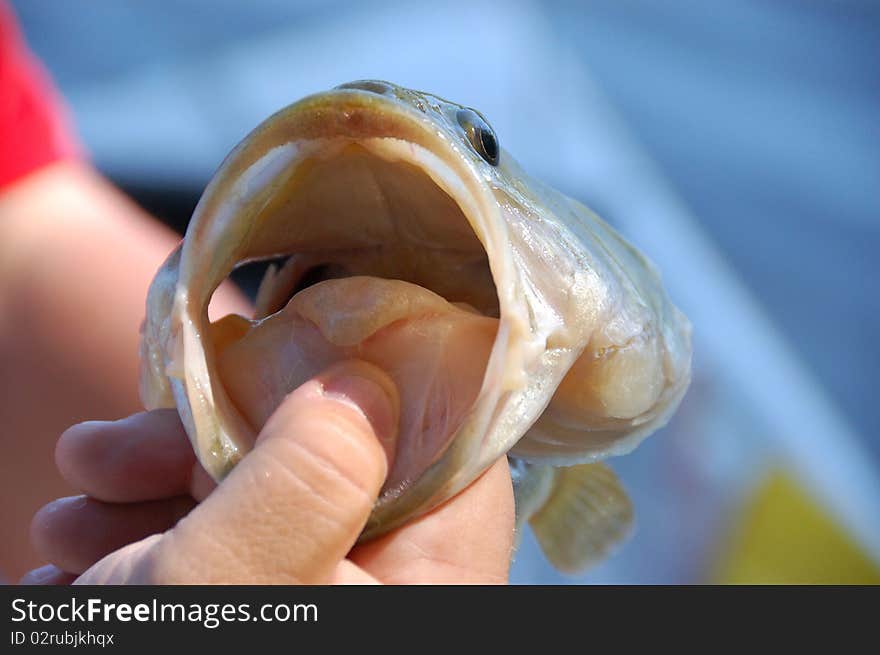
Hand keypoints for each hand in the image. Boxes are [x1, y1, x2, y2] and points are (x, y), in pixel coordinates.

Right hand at [22, 360, 513, 583]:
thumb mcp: (237, 584)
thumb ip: (311, 472)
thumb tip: (365, 377)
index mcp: (431, 590)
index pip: (450, 454)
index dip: (377, 385)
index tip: (288, 351)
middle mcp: (390, 599)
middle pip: (334, 469)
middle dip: (215, 443)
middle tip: (120, 444)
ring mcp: (321, 606)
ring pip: (264, 505)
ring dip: (158, 489)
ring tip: (74, 510)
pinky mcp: (263, 609)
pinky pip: (225, 551)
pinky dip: (152, 537)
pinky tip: (77, 556)